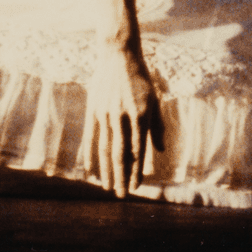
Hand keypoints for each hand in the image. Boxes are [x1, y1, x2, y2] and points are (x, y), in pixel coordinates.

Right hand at [85, 42, 163, 197]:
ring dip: (107, 171)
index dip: (137, 171)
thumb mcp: (155, 100)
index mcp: (141, 116)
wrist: (118, 56)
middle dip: (121, 177)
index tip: (136, 188)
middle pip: (121, 155)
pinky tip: (90, 170)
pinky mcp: (94, 110)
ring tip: (107, 188)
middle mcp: (123, 118)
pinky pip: (91, 137)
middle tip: (121, 196)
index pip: (138, 151)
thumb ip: (157, 126)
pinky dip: (90, 155)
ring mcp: (106, 114)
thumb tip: (161, 150)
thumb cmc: (140, 79)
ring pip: (106, 149)